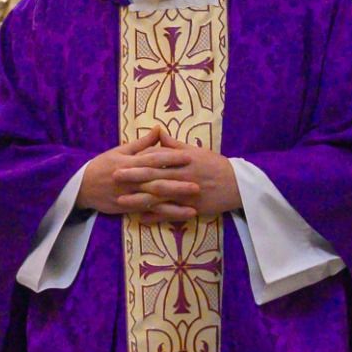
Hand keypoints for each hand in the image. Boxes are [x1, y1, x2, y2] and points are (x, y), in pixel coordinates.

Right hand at [78, 128, 197, 219]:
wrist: (81, 186)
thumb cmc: (102, 165)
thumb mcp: (119, 150)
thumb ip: (142, 143)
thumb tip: (159, 129)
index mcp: (130, 162)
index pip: (153, 159)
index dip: (171, 158)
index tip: (189, 156)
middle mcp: (131, 179)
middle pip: (156, 181)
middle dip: (177, 183)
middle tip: (198, 184)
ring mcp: (130, 195)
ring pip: (154, 199)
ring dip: (174, 203)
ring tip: (193, 205)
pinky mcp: (128, 208)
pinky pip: (148, 212)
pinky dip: (163, 215)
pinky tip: (178, 216)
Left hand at [117, 132, 240, 217]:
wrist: (238, 185)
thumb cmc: (216, 165)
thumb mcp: (197, 151)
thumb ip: (175, 144)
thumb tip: (159, 132)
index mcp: (183, 160)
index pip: (157, 159)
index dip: (139, 160)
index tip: (121, 161)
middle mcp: (183, 176)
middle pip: (154, 176)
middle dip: (133, 177)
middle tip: (113, 177)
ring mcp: (186, 194)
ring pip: (159, 197)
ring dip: (139, 199)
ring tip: (120, 201)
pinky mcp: (191, 208)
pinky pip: (170, 213)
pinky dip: (156, 217)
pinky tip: (141, 219)